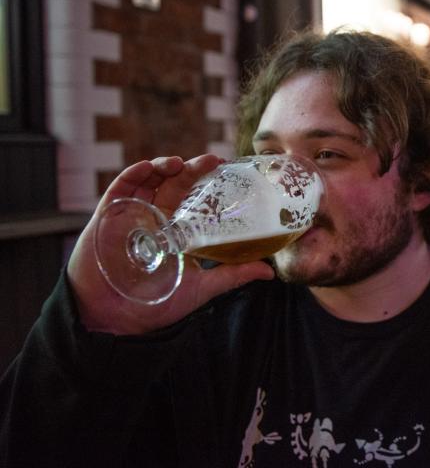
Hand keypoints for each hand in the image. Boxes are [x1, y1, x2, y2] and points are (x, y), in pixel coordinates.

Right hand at [67, 155, 275, 334]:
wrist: (114, 322)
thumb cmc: (156, 305)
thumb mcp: (201, 289)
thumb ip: (233, 276)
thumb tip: (270, 271)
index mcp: (177, 231)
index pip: (194, 198)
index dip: (207, 181)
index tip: (227, 168)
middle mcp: (155, 219)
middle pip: (174, 184)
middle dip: (192, 169)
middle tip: (212, 160)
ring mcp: (132, 216)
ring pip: (149, 181)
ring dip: (164, 166)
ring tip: (179, 163)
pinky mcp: (107, 218)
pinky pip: (120, 189)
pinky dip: (133, 175)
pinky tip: (148, 168)